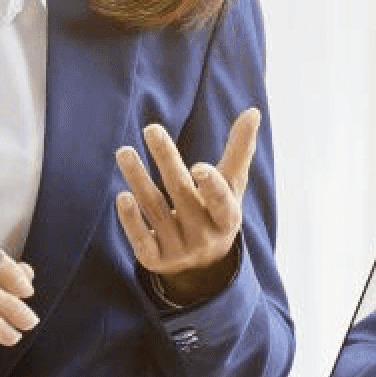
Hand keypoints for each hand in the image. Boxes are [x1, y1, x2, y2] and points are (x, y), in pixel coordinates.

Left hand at [115, 107, 260, 305]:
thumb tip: (253, 110)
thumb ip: (239, 150)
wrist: (203, 265)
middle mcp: (204, 235)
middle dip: (167, 160)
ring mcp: (179, 249)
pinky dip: (131, 220)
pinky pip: (142, 239)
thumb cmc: (216, 210)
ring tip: (124, 151)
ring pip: (156, 210)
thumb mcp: (231, 185)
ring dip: (138, 179)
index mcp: (227, 217)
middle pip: (181, 194)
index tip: (198, 166)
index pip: (221, 202)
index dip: (211, 187)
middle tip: (151, 128)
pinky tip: (122, 196)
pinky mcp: (155, 259)